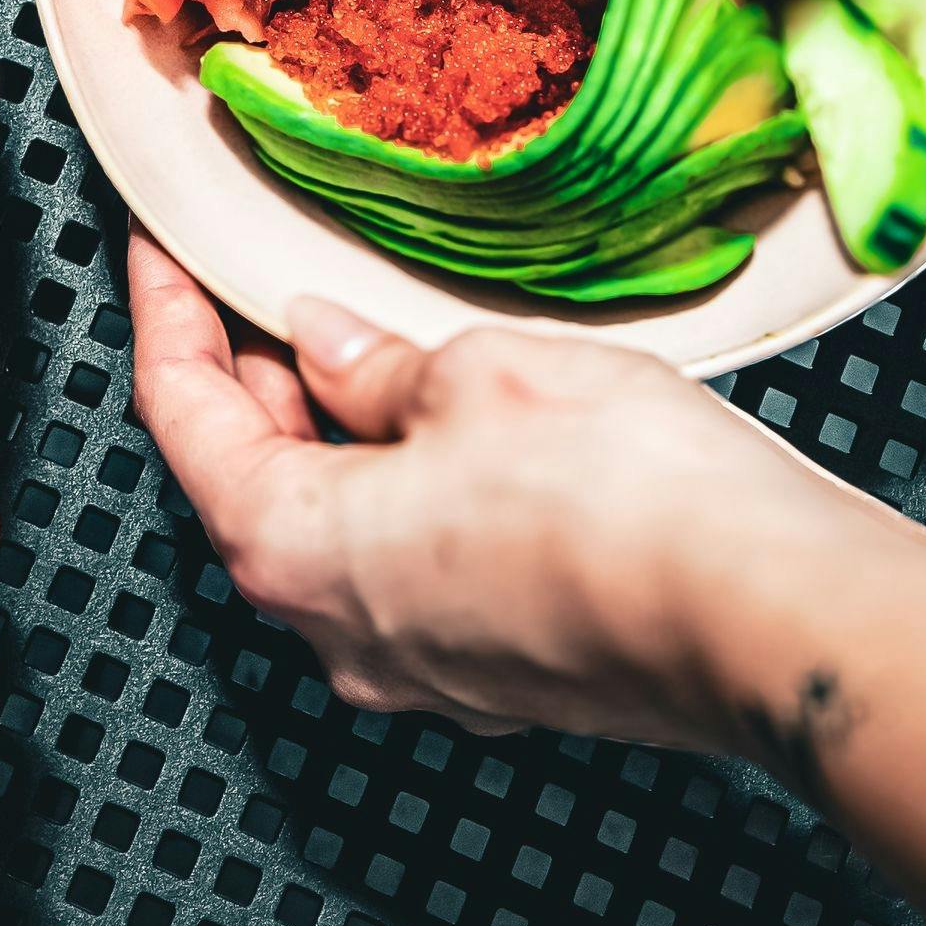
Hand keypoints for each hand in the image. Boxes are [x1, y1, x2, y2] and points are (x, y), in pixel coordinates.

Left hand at [125, 234, 786, 745]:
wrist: (767, 619)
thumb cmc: (622, 501)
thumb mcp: (477, 373)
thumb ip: (377, 361)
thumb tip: (326, 346)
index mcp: (294, 548)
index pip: (184, 416)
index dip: (166, 317)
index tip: (158, 253)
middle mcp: (338, 631)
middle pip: (248, 483)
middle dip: (247, 377)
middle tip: (253, 282)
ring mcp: (422, 667)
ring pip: (335, 529)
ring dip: (332, 434)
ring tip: (361, 335)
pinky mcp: (501, 672)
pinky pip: (413, 566)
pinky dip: (403, 488)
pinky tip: (450, 425)